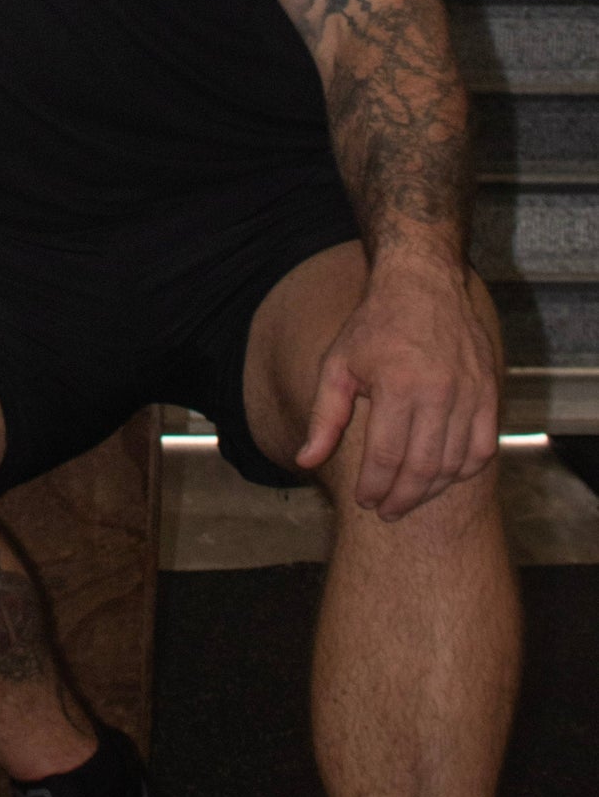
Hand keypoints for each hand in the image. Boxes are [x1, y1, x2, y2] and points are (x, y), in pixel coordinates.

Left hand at [294, 253, 499, 519]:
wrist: (423, 284)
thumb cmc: (375, 326)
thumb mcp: (337, 364)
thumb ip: (325, 417)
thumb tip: (306, 461)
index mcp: (398, 385)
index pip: (387, 456)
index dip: (375, 487)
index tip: (364, 501)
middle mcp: (439, 392)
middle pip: (423, 467)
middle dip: (402, 498)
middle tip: (386, 511)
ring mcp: (470, 394)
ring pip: (455, 464)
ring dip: (431, 490)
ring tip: (409, 497)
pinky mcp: (490, 393)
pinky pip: (483, 449)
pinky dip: (464, 470)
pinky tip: (443, 477)